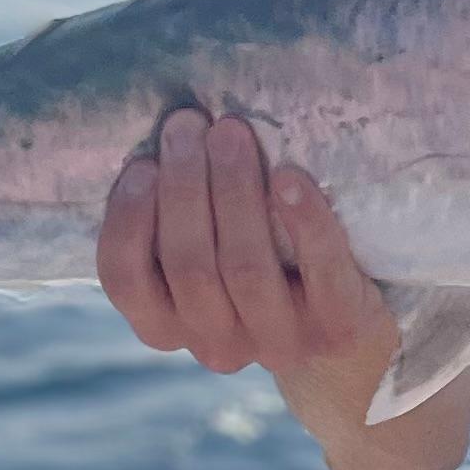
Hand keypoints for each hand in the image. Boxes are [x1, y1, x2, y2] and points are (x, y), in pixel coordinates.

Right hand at [97, 109, 392, 394]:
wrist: (344, 330)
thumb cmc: (256, 265)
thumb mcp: (204, 256)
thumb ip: (176, 218)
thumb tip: (161, 138)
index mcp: (166, 327)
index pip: (126, 281)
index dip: (127, 221)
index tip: (142, 164)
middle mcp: (215, 345)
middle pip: (190, 266)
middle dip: (184, 188)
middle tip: (188, 124)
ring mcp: (278, 341)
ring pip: (245, 267)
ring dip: (234, 191)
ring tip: (230, 132)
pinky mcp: (336, 327)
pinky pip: (320, 269)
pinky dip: (304, 218)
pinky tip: (289, 176)